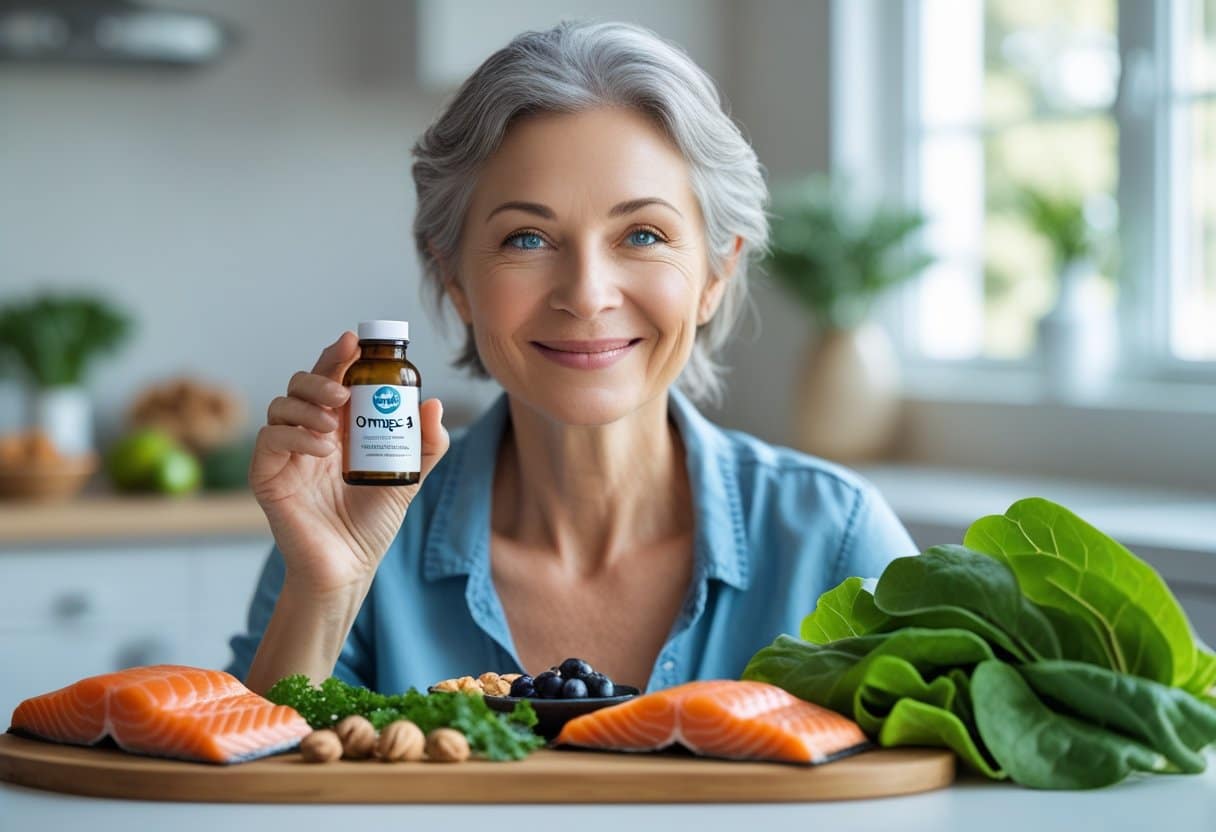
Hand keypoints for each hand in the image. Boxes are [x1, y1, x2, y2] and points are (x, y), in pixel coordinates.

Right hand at [248, 331, 448, 599]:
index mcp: (338, 428)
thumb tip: (433, 403)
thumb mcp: (409, 478)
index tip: (355, 341)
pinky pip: (270, 440)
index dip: (340, 356)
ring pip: (280, 405)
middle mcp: (309, 433)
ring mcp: (285, 453)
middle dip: (321, 375)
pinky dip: (295, 436)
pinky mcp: (268, 475)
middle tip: (343, 390)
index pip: (334, 380)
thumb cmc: (372, 523)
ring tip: (334, 424)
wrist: (349, 567)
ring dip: (307, 405)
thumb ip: (425, 445)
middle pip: (301, 384)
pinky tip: (322, 448)